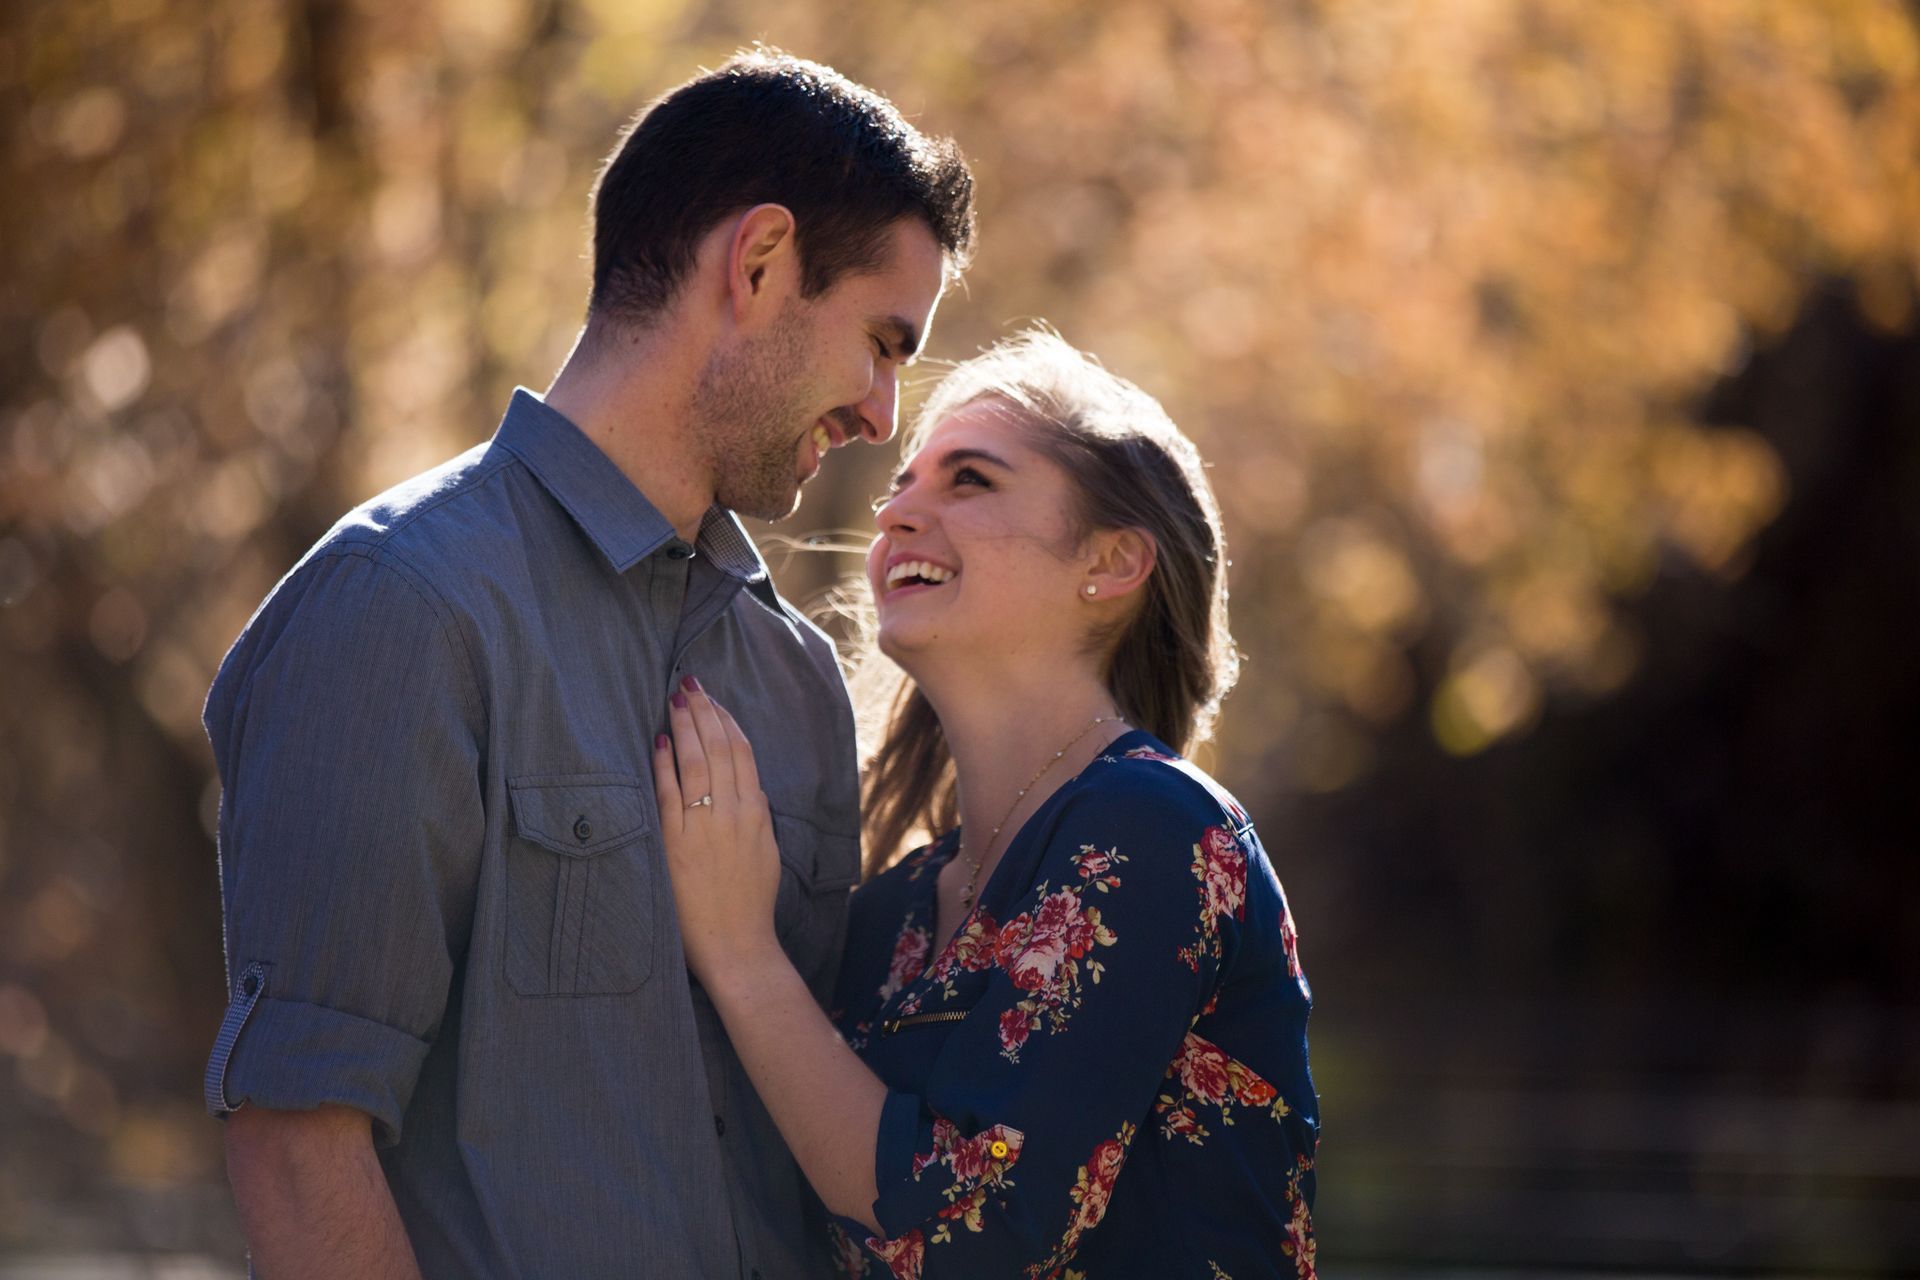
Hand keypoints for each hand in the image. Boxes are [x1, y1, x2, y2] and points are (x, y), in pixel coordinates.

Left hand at [652, 677, 782, 985]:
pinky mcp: (678, 844)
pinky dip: (665, 765)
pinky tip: (660, 742)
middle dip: (703, 711)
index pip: (741, 751)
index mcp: (757, 812)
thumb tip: (745, 786)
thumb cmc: (750, 902)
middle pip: (718, 747)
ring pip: (696, 762)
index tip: (713, 700)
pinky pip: (669, 795)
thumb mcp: (765, 850)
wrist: (739, 945)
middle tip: (689, 684)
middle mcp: (733, 812)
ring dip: (685, 726)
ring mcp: (705, 826)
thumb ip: (755, 814)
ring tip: (674, 700)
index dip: (726, 720)